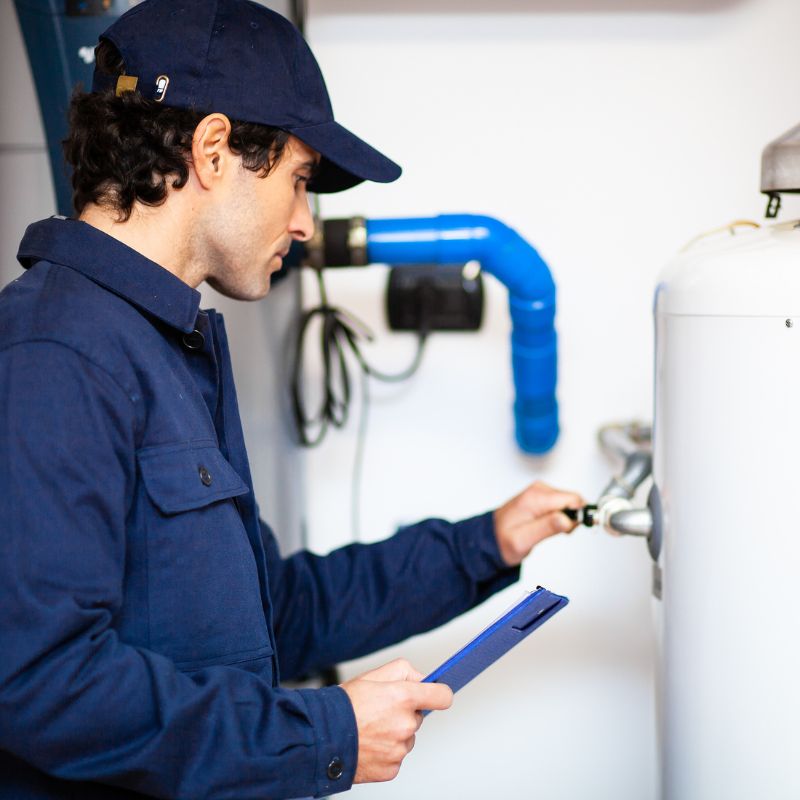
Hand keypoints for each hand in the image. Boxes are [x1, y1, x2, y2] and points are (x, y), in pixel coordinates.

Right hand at [341, 658, 452, 783]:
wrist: (321, 737)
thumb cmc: (344, 705)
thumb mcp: (373, 675)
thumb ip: (404, 671)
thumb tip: (422, 679)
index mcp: (403, 698)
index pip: (442, 696)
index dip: (439, 694)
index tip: (437, 694)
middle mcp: (405, 724)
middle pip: (418, 717)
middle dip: (404, 713)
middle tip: (381, 711)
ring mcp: (399, 749)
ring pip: (406, 737)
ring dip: (395, 733)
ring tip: (371, 728)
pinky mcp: (392, 768)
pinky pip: (396, 756)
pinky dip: (386, 751)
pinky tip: (370, 744)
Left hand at [494, 480, 584, 566]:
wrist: (491, 537)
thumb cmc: (504, 540)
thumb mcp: (524, 540)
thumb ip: (547, 528)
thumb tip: (567, 520)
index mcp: (535, 498)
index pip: (572, 499)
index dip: (577, 516)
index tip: (568, 530)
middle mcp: (539, 490)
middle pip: (573, 500)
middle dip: (572, 519)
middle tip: (557, 533)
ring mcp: (541, 491)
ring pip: (569, 502)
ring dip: (566, 519)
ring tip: (549, 531)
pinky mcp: (542, 496)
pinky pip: (562, 504)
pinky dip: (561, 516)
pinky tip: (548, 525)